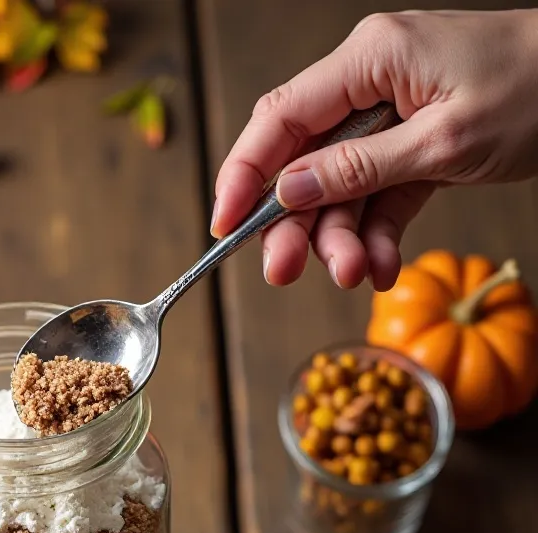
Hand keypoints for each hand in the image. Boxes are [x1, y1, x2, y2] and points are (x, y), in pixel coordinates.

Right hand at [213, 9, 537, 290]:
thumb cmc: (537, 90)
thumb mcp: (443, 140)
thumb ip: (358, 168)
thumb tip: (288, 193)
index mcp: (369, 60)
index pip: (280, 119)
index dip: (244, 174)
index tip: (223, 225)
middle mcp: (370, 85)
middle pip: (302, 162)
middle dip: (293, 223)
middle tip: (282, 272)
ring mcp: (390, 117)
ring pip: (338, 190)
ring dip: (341, 238)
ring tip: (355, 274)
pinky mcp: (412, 147)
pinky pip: (376, 197)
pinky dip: (377, 234)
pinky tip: (382, 265)